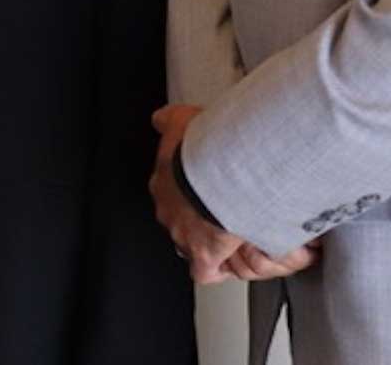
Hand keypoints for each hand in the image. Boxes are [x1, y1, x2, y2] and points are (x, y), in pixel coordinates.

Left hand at [149, 103, 319, 283]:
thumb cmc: (202, 147)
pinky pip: (205, 271)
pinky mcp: (202, 255)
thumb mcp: (179, 121)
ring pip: (189, 243)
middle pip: (179, 219)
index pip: (171, 191)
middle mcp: (170, 211)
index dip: (187, 191)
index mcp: (165, 181)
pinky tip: (231, 259)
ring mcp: (184, 235)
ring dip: (206, 239)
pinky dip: (217, 267)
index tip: (202, 187)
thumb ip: (168, 120)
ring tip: (229, 232)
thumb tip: (159, 118)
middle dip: (195, 216)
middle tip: (219, 210)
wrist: (217, 171)